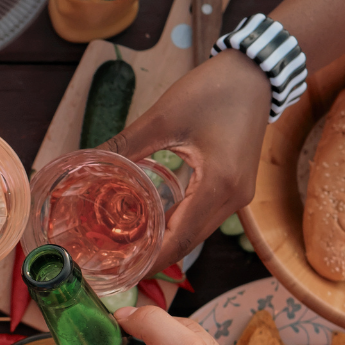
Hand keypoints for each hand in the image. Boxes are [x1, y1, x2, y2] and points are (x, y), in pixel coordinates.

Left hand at [103, 52, 269, 271]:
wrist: (256, 73)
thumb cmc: (214, 90)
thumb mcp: (164, 117)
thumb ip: (126, 145)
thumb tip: (88, 161)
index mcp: (218, 184)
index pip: (181, 238)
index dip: (153, 260)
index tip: (125, 272)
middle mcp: (234, 197)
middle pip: (191, 241)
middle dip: (157, 255)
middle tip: (120, 261)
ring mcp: (239, 194)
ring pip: (199, 231)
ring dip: (169, 241)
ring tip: (133, 246)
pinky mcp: (237, 186)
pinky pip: (206, 216)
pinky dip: (181, 224)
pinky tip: (157, 222)